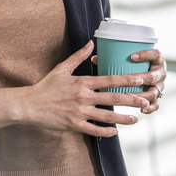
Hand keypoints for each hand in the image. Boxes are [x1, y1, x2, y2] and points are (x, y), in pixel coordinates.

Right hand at [21, 41, 148, 136]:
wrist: (30, 105)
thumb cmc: (46, 86)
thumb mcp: (62, 68)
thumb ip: (78, 56)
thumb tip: (91, 43)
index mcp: (82, 83)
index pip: (109, 80)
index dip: (126, 80)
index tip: (139, 80)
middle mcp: (83, 98)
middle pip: (112, 99)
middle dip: (131, 100)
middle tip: (145, 101)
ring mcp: (79, 113)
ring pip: (106, 117)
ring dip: (123, 118)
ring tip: (135, 119)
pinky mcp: (74, 126)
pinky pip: (94, 130)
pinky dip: (106, 132)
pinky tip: (116, 131)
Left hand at [90, 47, 166, 112]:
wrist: (149, 77)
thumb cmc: (138, 66)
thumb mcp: (131, 60)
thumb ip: (116, 58)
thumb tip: (95, 59)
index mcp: (157, 60)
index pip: (155, 54)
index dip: (145, 55)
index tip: (132, 56)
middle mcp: (161, 73)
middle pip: (152, 76)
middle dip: (140, 78)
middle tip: (126, 80)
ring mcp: (160, 86)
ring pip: (154, 92)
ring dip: (142, 95)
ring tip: (128, 96)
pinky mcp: (158, 97)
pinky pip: (156, 104)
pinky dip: (150, 108)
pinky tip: (141, 110)